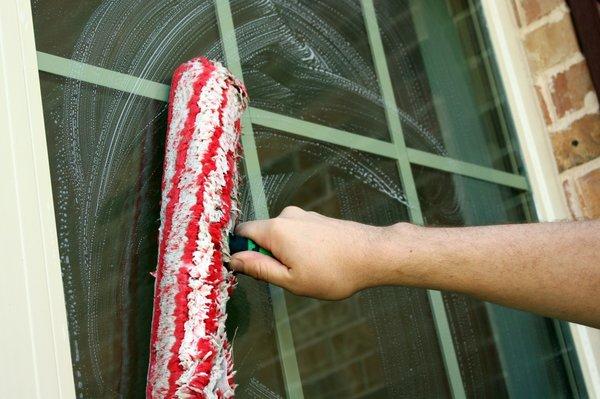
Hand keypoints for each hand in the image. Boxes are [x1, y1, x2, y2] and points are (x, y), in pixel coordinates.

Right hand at [229, 206, 386, 299]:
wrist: (372, 254)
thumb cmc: (334, 271)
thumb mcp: (290, 280)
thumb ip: (258, 268)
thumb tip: (234, 259)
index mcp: (275, 229)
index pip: (241, 232)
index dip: (239, 251)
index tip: (252, 271)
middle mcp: (287, 216)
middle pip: (260, 235)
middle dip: (265, 256)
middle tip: (285, 277)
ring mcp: (304, 216)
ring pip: (279, 236)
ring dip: (284, 254)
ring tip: (307, 271)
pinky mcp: (316, 220)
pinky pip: (295, 234)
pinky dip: (299, 249)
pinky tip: (318, 263)